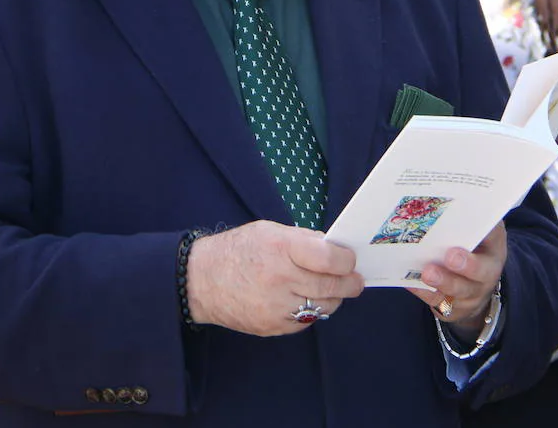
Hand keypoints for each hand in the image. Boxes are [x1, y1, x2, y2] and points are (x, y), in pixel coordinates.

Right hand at [185, 221, 362, 336]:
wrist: (201, 281)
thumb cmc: (237, 250)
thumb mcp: (269, 231)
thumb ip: (303, 239)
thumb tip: (334, 250)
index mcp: (280, 248)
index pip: (329, 259)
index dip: (346, 260)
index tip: (350, 260)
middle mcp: (280, 279)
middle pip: (331, 286)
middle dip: (350, 283)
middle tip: (356, 280)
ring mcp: (276, 306)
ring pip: (323, 307)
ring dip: (333, 298)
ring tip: (334, 290)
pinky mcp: (272, 326)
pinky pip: (306, 321)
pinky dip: (312, 311)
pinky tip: (306, 300)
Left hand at [407, 222, 505, 338]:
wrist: (476, 288)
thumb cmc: (471, 249)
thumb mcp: (479, 233)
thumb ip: (469, 215)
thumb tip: (454, 189)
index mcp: (494, 248)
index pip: (495, 237)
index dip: (487, 232)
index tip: (471, 224)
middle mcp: (486, 274)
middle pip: (480, 271)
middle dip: (466, 264)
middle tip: (451, 256)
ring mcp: (471, 294)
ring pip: (458, 291)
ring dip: (442, 281)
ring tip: (427, 272)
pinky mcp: (452, 309)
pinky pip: (437, 302)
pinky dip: (421, 291)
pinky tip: (407, 280)